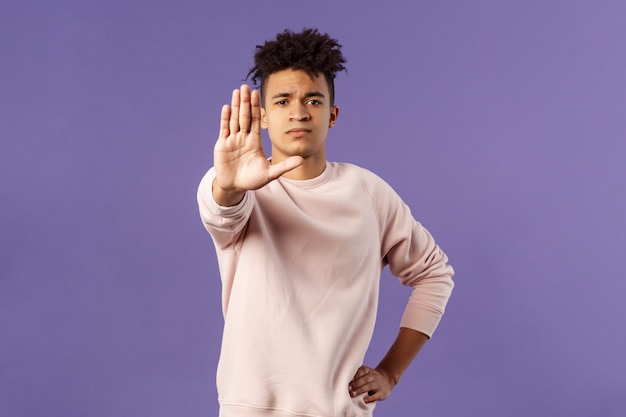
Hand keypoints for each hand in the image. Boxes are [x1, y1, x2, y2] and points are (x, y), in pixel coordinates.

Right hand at [213, 85, 302, 204]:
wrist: (235, 187)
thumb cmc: (252, 180)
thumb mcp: (270, 174)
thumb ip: (285, 166)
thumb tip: (302, 160)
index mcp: (255, 141)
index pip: (256, 121)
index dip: (257, 108)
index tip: (258, 94)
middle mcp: (244, 138)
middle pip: (245, 116)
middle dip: (246, 102)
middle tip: (246, 87)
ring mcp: (232, 140)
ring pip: (234, 119)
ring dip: (236, 106)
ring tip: (237, 92)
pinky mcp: (222, 145)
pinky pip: (224, 129)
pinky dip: (225, 119)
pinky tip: (227, 107)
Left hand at [348, 365, 394, 403]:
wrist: (387, 380)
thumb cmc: (371, 378)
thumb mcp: (366, 373)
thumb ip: (357, 376)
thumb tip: (345, 382)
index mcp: (368, 370)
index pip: (362, 371)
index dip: (355, 376)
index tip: (347, 381)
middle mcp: (374, 376)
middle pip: (364, 379)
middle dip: (355, 384)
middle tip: (348, 388)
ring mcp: (378, 384)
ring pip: (369, 386)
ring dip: (360, 390)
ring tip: (352, 394)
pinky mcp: (381, 393)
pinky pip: (375, 395)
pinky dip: (370, 398)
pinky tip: (364, 400)